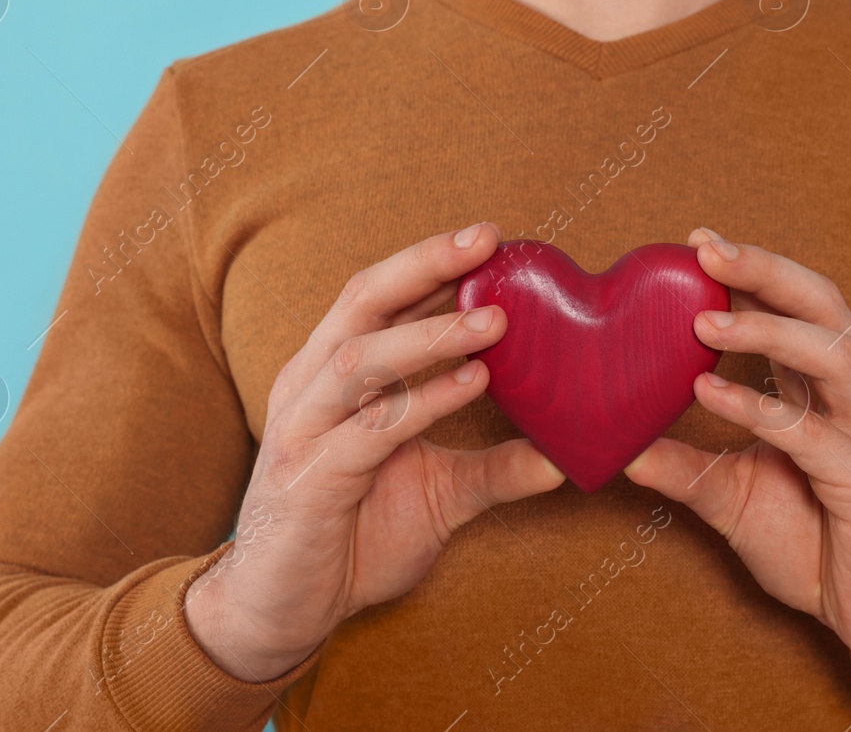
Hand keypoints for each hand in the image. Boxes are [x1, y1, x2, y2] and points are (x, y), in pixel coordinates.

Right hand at [184, 223, 564, 680]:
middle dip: (424, 265)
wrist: (281, 612)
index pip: (379, 297)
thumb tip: (569, 453)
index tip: (491, 237)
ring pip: (361, 360)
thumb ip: (497, 467)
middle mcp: (310, 388)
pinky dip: (422, 402)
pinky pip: (369, 430)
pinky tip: (471, 384)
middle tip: (486, 241)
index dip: (430, 262)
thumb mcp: (441, 494)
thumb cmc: (353, 539)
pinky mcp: (309, 481)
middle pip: (361, 301)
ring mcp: (303, 432)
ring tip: (495, 319)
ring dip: (430, 334)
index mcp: (332, 376)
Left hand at [624, 229, 850, 687]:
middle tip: (705, 250)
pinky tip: (709, 395)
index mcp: (832, 387)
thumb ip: (684, 465)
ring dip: (768, 331)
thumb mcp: (733, 497)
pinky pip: (816, 435)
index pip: (799, 305)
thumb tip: (616, 446)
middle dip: (765, 271)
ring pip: (834, 356)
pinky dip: (761, 409)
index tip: (696, 242)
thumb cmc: (817, 544)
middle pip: (824, 307)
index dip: (753, 270)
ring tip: (704, 322)